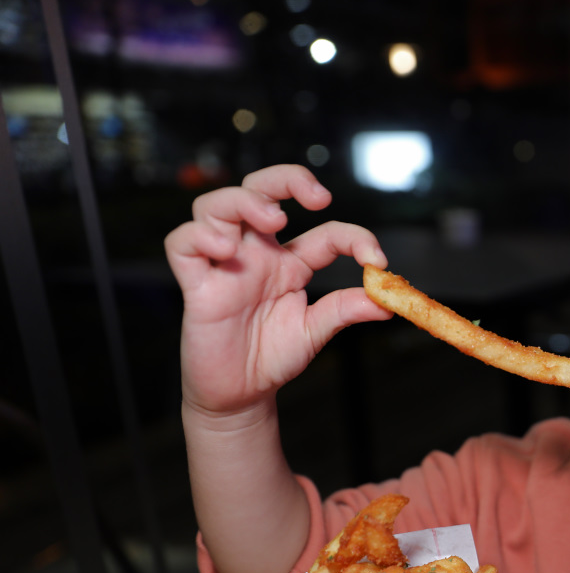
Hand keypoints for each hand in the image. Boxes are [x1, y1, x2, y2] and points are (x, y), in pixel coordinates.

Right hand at [165, 164, 390, 418]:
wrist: (240, 394)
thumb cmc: (272, 357)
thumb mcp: (314, 331)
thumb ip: (344, 310)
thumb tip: (386, 301)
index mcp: (291, 263)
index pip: (326, 232)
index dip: (355, 239)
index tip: (378, 262)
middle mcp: (257, 254)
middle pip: (261, 190)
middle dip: (288, 178)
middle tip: (318, 197)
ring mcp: (224, 264)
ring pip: (216, 205)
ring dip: (244, 201)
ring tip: (273, 221)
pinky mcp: (196, 284)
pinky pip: (182, 243)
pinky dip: (200, 236)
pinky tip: (225, 250)